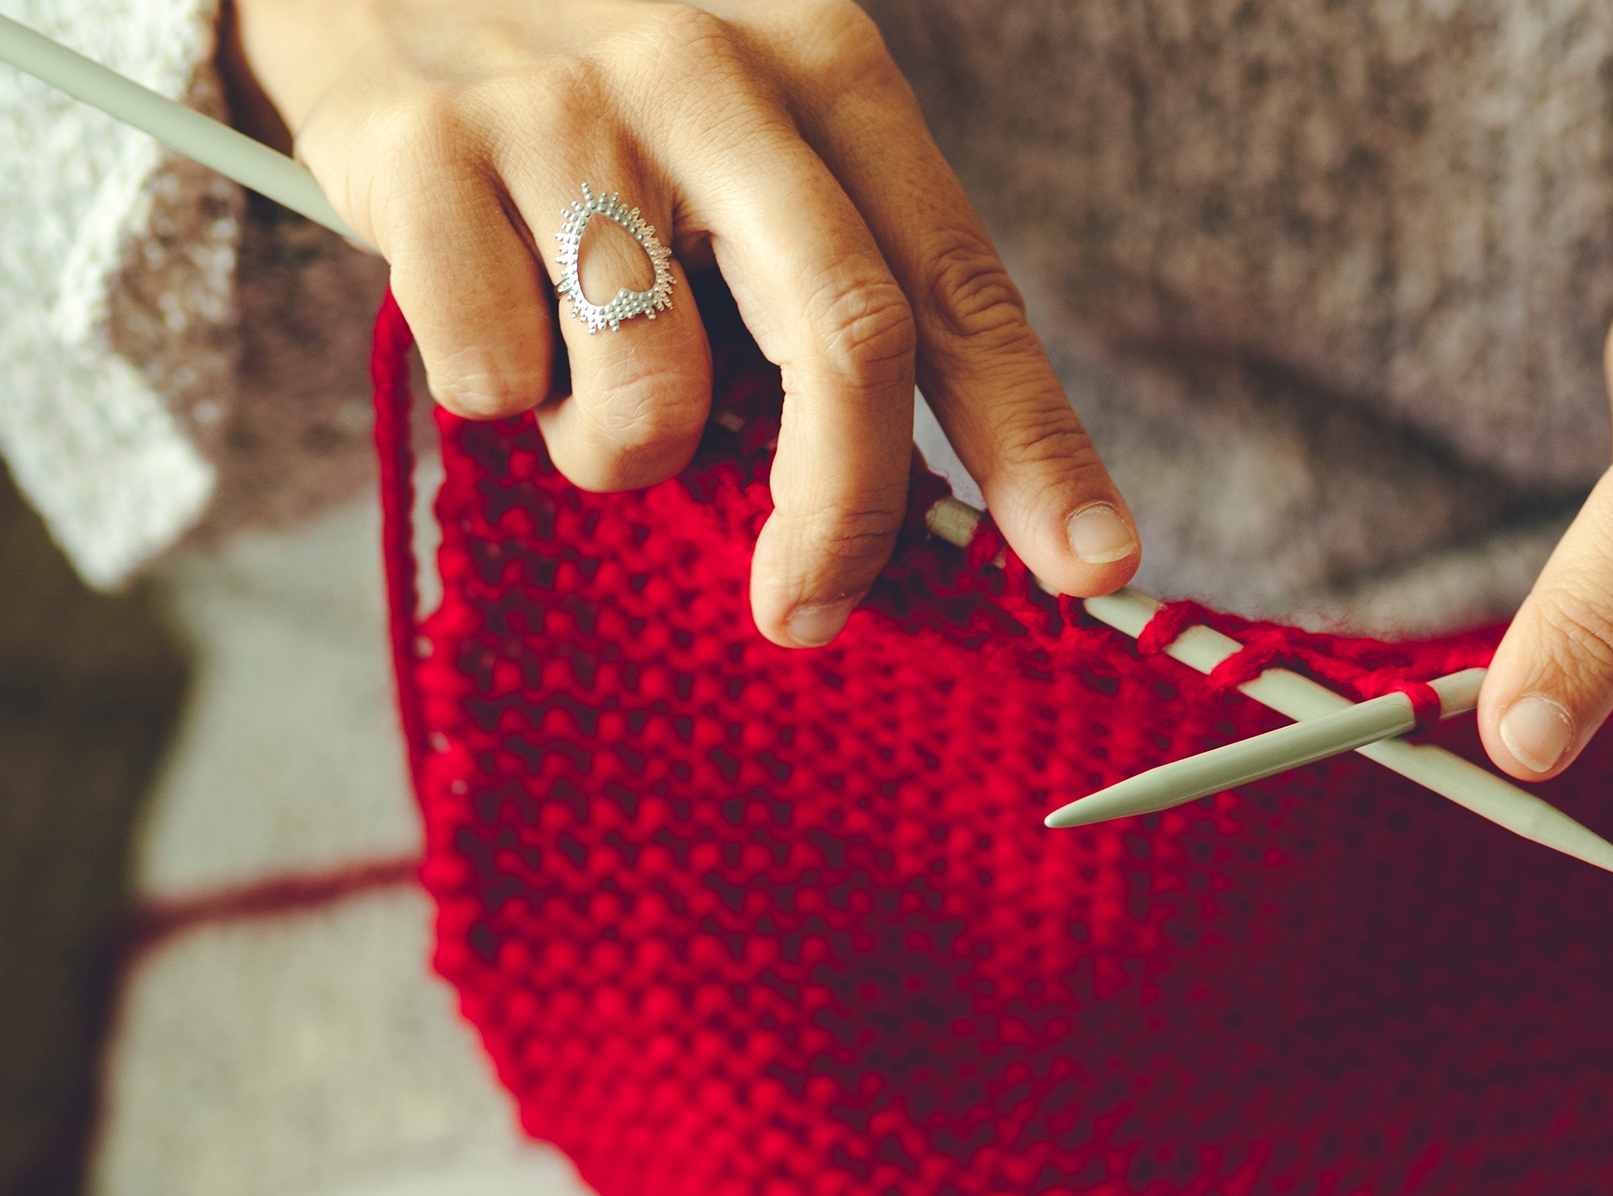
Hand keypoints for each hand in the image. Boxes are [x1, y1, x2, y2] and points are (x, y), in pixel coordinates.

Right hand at [220, 0, 1141, 645]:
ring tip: (577, 373)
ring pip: (655, 397)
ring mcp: (566, 106)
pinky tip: (477, 296)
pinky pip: (490, 378)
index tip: (1093, 564)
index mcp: (829, 66)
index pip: (962, 285)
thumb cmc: (597, 64)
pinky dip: (494, 392)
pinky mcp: (415, 148)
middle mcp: (716, 75)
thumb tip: (901, 491)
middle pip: (847, 345)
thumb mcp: (745, 109)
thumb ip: (827, 263)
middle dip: (842, 516)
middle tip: (808, 610)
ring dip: (622, 452)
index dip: (1035, 442)